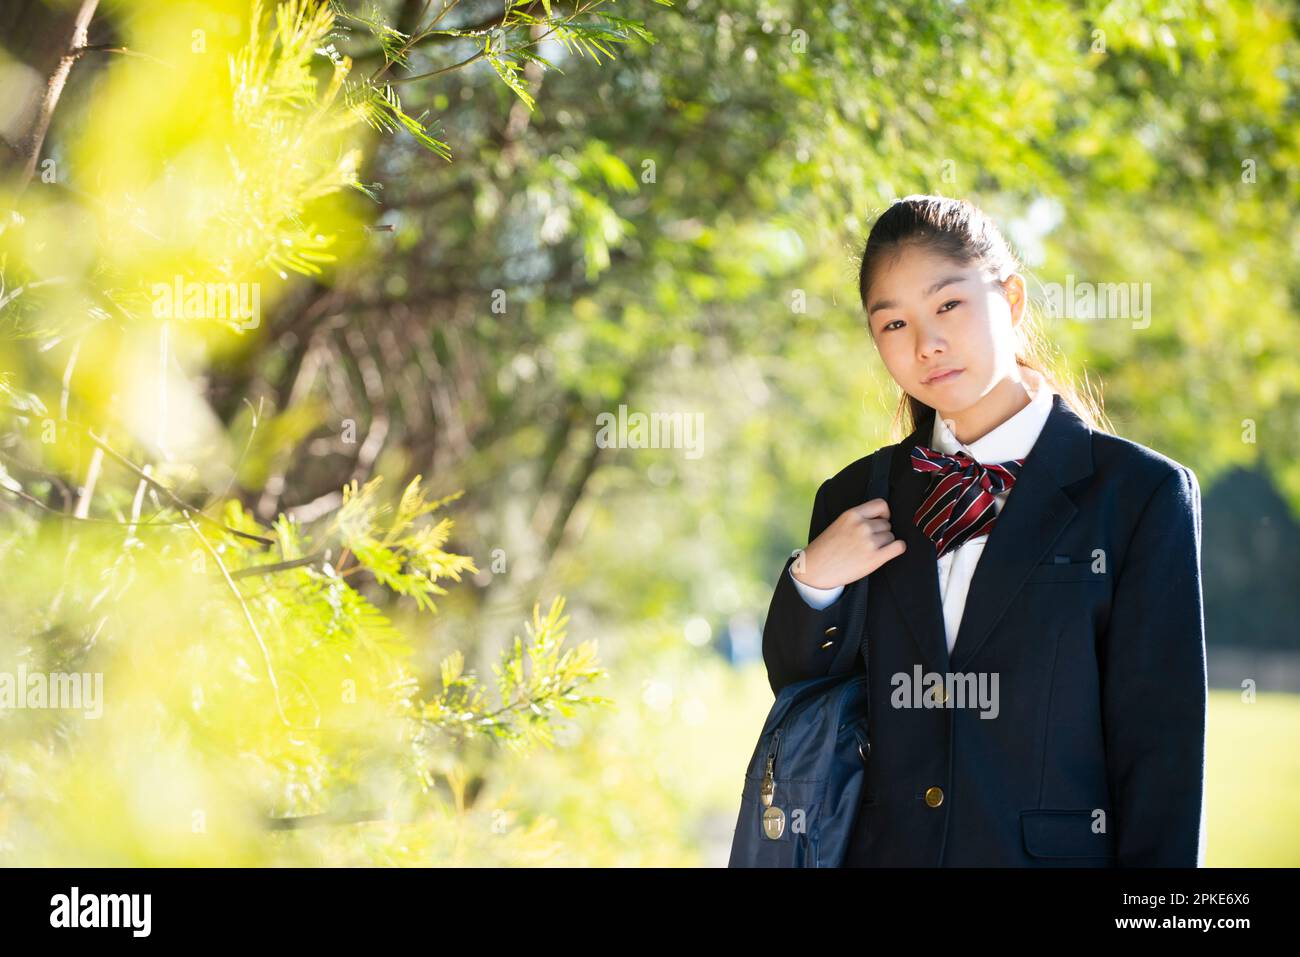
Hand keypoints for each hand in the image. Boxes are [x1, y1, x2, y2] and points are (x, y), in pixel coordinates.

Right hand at [791, 498, 905, 588]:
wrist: (816, 569)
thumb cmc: (826, 548)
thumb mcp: (839, 524)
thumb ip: (858, 519)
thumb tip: (882, 520)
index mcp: (852, 515)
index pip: (881, 504)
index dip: (884, 514)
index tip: (881, 521)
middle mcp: (862, 526)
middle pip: (887, 524)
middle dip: (881, 533)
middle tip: (867, 543)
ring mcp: (869, 542)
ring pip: (891, 537)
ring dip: (885, 544)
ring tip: (868, 551)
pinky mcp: (874, 558)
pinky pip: (898, 547)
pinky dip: (897, 549)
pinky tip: (888, 552)